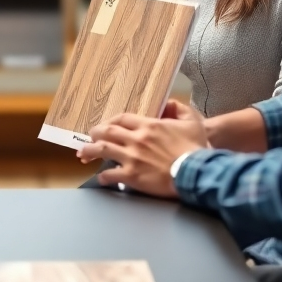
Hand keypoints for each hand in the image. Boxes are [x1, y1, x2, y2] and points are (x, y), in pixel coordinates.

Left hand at [76, 99, 208, 197]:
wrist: (198, 173)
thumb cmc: (196, 149)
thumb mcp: (193, 122)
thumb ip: (180, 109)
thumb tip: (170, 103)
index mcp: (149, 126)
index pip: (121, 118)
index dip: (110, 121)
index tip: (106, 126)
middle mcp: (136, 140)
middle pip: (106, 132)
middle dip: (95, 134)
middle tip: (90, 138)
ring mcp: (132, 158)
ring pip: (102, 150)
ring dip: (89, 151)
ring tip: (83, 155)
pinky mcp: (132, 176)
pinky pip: (110, 175)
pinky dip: (103, 176)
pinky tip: (102, 178)